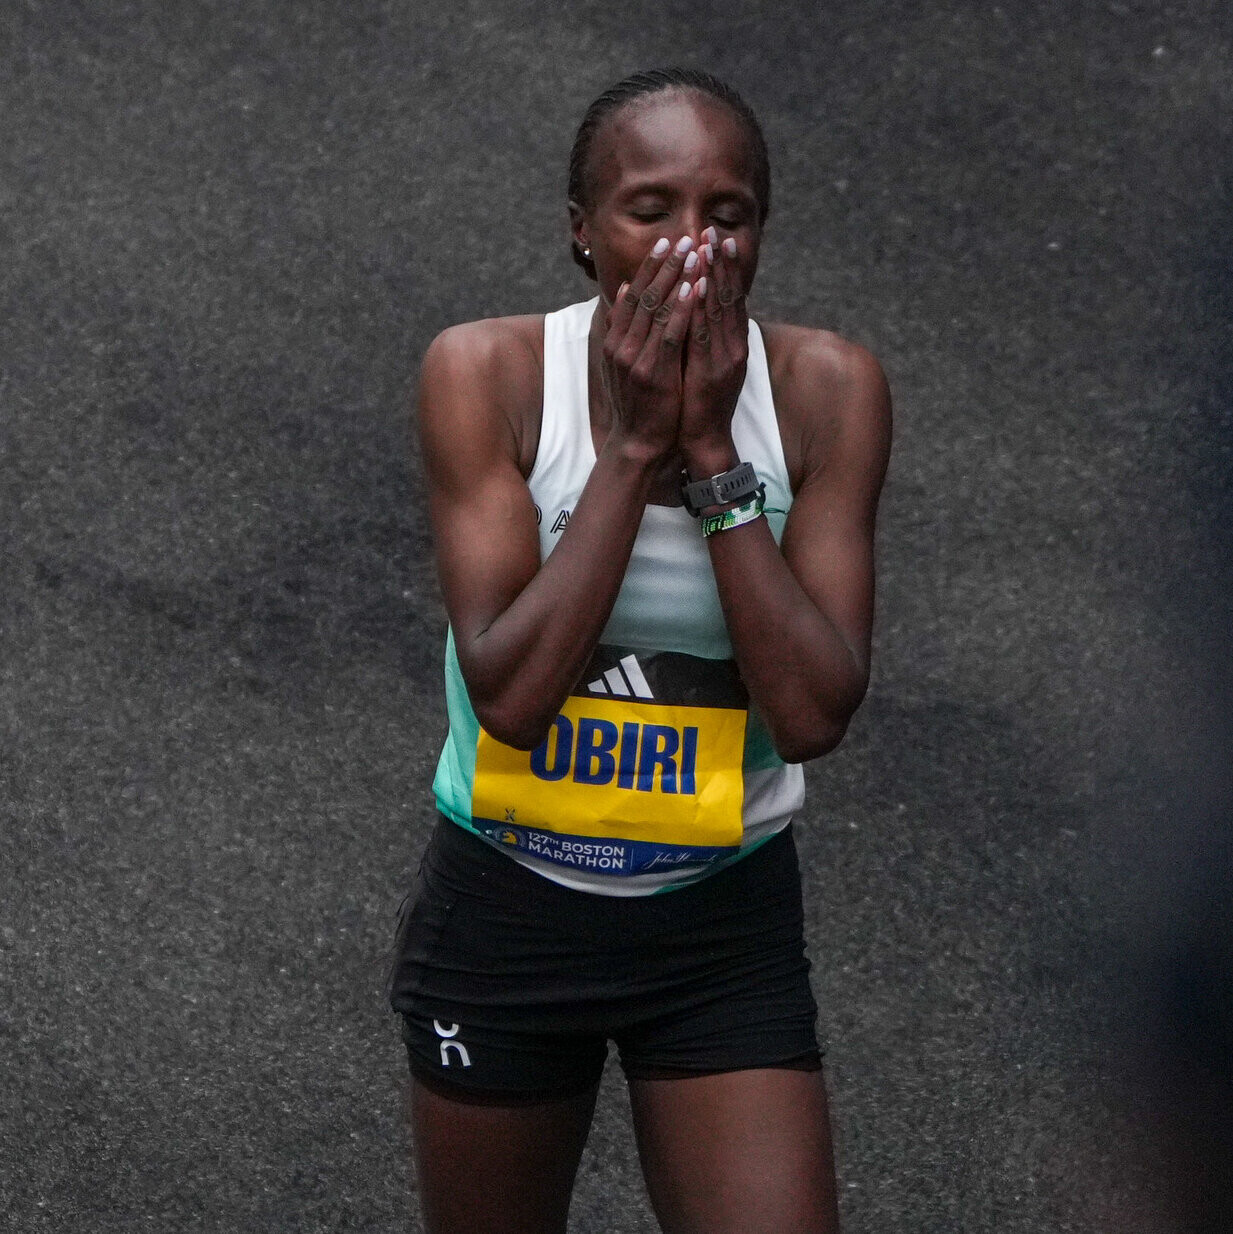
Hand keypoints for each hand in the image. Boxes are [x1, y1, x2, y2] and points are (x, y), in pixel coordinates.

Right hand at [600, 236, 696, 463]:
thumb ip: (625, 327)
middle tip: (683, 238)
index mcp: (615, 340)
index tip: (666, 243)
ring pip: (657, 309)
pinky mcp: (654, 372)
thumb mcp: (626, 361)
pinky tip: (695, 288)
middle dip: (665, 265)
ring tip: (694, 253)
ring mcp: (636, 358)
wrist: (639, 442)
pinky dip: (682, 308)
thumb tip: (627, 290)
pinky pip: (670, 333)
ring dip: (676, 278)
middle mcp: (621, 345)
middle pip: (644, 294)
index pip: (632, 294)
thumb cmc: (640, 402)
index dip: (650, 268)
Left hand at [680, 227, 747, 473]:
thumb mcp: (704, 362)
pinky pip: (703, 332)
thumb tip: (696, 308)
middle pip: (729, 296)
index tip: (717, 239)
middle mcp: (733, 346)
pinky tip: (695, 285)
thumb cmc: (699, 402)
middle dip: (721, 263)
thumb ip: (703, 336)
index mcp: (732, 343)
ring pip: (719, 309)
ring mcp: (724, 358)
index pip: (730, 297)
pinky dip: (700, 307)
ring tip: (707, 247)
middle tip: (713, 231)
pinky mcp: (710, 370)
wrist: (704, 439)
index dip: (725, 268)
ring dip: (713, 276)